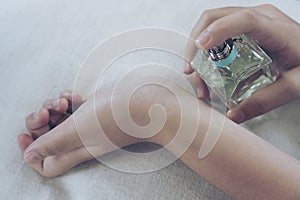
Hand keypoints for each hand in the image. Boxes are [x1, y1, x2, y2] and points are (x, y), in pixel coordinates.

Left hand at [18, 81, 180, 176]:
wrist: (147, 104)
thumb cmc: (114, 118)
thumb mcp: (78, 131)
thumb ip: (51, 143)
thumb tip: (29, 155)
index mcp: (74, 150)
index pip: (46, 164)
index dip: (30, 153)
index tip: (25, 135)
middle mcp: (80, 139)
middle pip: (49, 138)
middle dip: (40, 123)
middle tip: (46, 112)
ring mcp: (88, 124)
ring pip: (60, 119)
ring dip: (53, 107)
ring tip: (62, 101)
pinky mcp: (95, 109)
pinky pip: (73, 106)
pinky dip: (68, 100)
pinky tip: (72, 95)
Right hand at [184, 4, 299, 122]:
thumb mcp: (292, 87)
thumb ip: (263, 101)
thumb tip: (233, 114)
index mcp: (274, 28)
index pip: (243, 20)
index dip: (218, 31)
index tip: (201, 46)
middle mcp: (259, 18)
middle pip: (215, 18)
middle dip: (196, 44)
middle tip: (192, 71)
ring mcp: (249, 21)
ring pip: (212, 24)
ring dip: (197, 48)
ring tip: (198, 77)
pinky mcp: (243, 28)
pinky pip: (217, 31)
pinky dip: (205, 49)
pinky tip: (205, 68)